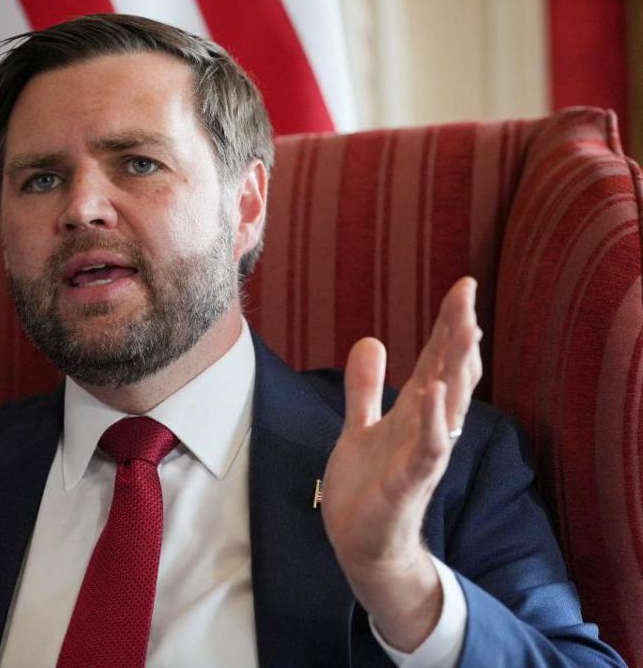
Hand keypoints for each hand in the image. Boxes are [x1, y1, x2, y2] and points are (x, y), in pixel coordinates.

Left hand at [322, 277, 482, 650]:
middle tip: (467, 294)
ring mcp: (421, 455)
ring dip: (455, 370)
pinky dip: (431, 421)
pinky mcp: (409, 483)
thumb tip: (371, 340)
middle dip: (458, 335)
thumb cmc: (367, 486)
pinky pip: (427, 449)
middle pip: (449, 374)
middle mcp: (425, 428)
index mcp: (414, 412)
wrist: (360, 543)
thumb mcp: (360, 425)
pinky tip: (430, 392)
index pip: (437, 360)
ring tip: (463, 331)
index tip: (464, 284)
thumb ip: (365, 386)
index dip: (449, 324)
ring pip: (448, 406)